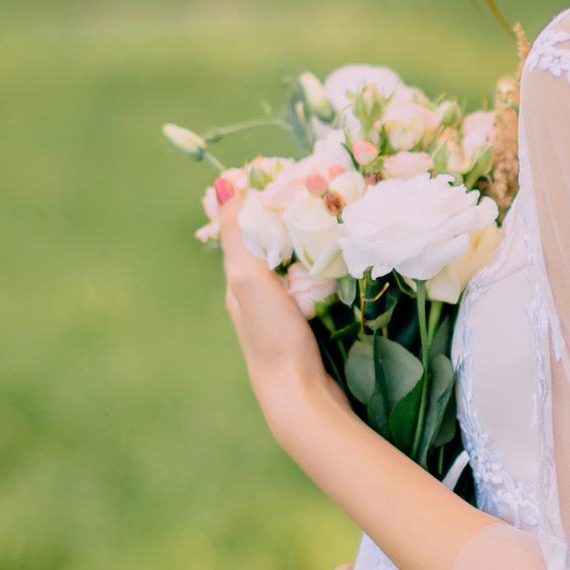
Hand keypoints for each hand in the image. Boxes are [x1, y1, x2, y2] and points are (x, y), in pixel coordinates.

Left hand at [214, 179, 330, 416]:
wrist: (303, 398)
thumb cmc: (273, 337)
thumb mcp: (248, 279)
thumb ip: (236, 234)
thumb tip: (222, 183)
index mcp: (239, 280)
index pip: (248, 226)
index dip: (266, 199)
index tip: (293, 172)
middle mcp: (259, 293)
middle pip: (276, 242)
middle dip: (295, 216)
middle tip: (326, 187)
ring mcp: (287, 311)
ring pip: (299, 262)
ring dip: (315, 240)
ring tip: (341, 212)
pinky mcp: (312, 324)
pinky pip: (318, 283)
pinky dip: (328, 266)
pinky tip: (347, 257)